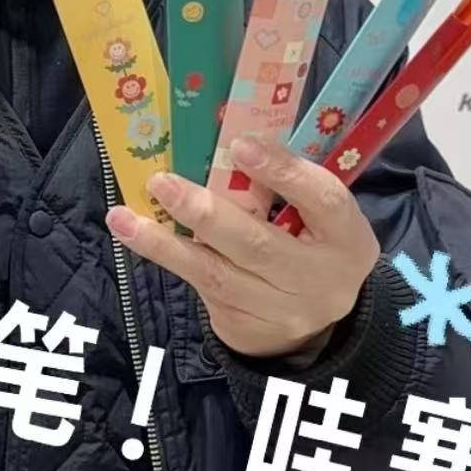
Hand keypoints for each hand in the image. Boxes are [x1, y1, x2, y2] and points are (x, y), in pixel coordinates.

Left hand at [105, 132, 378, 361]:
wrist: (318, 327)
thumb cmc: (314, 246)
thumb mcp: (318, 217)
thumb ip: (286, 186)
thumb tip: (226, 142)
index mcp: (347, 238)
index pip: (322, 200)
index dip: (283, 171)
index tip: (241, 145)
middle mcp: (318, 279)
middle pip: (258, 245)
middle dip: (205, 212)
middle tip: (161, 182)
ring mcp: (279, 310)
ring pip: (216, 274)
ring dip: (165, 244)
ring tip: (123, 218)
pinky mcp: (244, 326)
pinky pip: (202, 287)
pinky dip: (168, 259)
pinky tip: (136, 236)